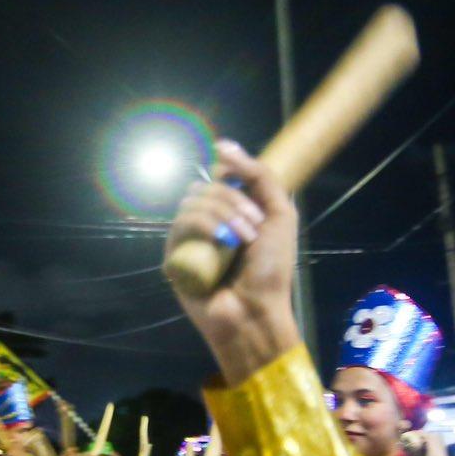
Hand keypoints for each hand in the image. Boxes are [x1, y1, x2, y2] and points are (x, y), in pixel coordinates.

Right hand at [164, 141, 301, 383]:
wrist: (256, 311)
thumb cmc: (271, 270)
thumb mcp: (279, 214)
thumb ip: (259, 175)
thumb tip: (222, 144)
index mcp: (232, 211)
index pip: (219, 176)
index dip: (233, 177)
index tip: (251, 194)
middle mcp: (209, 222)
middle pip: (205, 186)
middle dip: (232, 200)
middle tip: (253, 227)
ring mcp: (190, 239)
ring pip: (191, 202)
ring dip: (222, 214)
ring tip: (242, 241)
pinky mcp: (175, 256)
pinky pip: (180, 224)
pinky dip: (204, 226)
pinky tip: (221, 244)